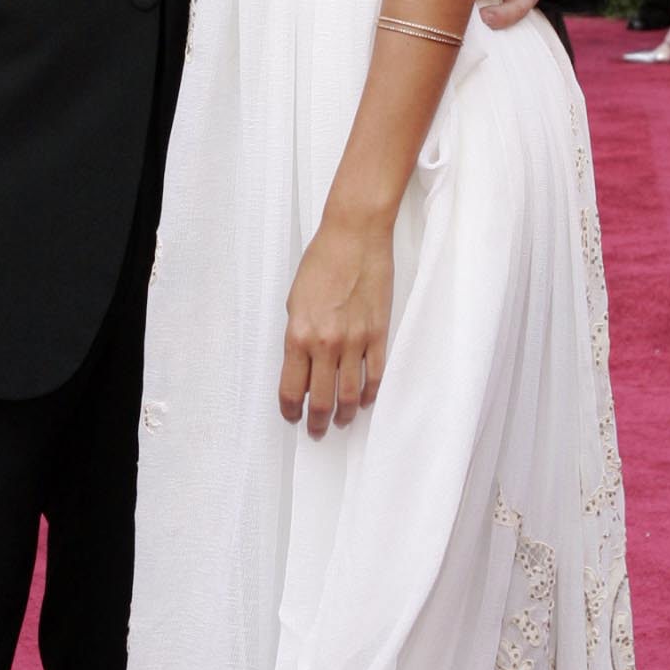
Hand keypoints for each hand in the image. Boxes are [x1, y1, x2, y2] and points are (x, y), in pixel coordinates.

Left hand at [280, 218, 391, 435]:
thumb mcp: (295, 302)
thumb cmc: (321, 263)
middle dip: (317, 422)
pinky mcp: (379, 334)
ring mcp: (355, 341)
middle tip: (317, 431)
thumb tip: (302, 367)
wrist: (354, 238)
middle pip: (321, 400)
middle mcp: (326, 344)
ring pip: (349, 394)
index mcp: (298, 335)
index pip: (292, 388)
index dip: (291, 410)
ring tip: (340, 422)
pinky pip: (374, 376)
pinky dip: (368, 394)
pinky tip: (362, 401)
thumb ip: (298, 337)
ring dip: (343, 414)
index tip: (292, 417)